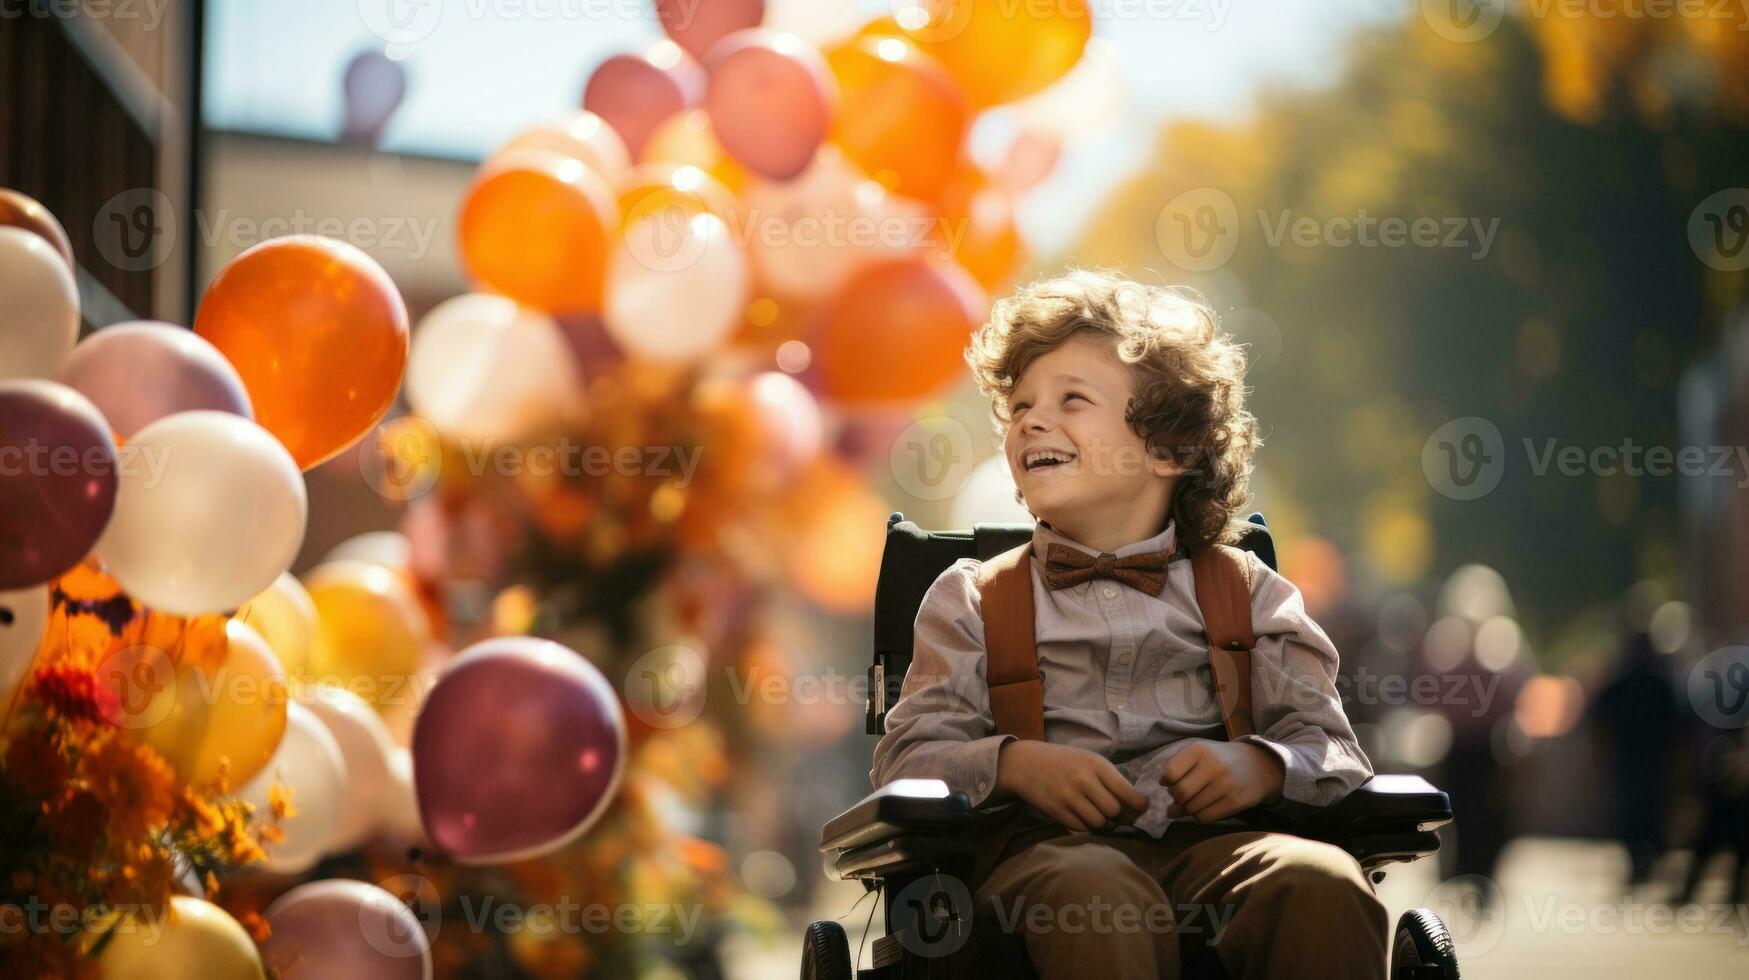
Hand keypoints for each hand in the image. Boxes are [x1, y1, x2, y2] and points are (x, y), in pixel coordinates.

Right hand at [996, 740, 1149, 831]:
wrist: (1025, 763)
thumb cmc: (1063, 761)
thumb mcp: (1088, 760)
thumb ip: (1110, 779)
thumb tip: (1135, 807)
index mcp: (1096, 765)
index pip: (1128, 793)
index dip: (1139, 806)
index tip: (1141, 809)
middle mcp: (1083, 780)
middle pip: (1114, 811)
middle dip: (1120, 817)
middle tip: (1119, 816)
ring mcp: (1068, 797)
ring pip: (1099, 823)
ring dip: (1104, 824)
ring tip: (1101, 817)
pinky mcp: (1056, 811)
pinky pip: (1081, 828)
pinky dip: (1087, 827)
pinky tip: (1084, 817)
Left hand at [1160, 739, 1284, 822]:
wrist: (1258, 765)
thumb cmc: (1220, 760)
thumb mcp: (1199, 757)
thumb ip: (1178, 777)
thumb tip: (1168, 812)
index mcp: (1200, 749)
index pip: (1170, 773)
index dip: (1167, 782)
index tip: (1171, 783)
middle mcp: (1213, 765)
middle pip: (1180, 793)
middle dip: (1177, 798)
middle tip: (1183, 796)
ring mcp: (1226, 784)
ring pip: (1192, 808)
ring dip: (1189, 809)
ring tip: (1197, 800)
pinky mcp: (1235, 801)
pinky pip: (1206, 817)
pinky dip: (1201, 816)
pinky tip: (1206, 807)